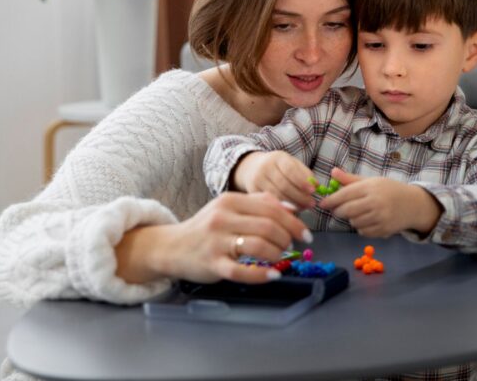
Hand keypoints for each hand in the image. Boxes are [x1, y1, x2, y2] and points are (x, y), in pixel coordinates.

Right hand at [115, 192, 312, 284]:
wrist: (172, 246)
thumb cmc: (206, 227)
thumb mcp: (229, 207)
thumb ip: (259, 204)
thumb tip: (292, 209)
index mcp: (231, 200)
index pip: (271, 208)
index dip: (294, 222)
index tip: (305, 234)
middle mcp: (223, 218)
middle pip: (268, 226)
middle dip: (287, 238)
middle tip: (292, 247)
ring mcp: (216, 241)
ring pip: (258, 245)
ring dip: (277, 254)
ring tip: (281, 258)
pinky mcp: (212, 263)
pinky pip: (241, 271)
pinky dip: (261, 274)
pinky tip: (273, 275)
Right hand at [233, 151, 315, 209]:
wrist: (252, 167)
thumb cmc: (278, 167)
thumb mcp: (291, 163)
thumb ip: (305, 173)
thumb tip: (316, 186)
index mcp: (277, 157)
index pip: (290, 169)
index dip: (302, 181)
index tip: (313, 191)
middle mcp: (265, 168)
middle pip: (283, 185)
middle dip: (300, 196)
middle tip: (312, 204)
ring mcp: (257, 180)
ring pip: (276, 196)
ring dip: (293, 204)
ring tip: (304, 207)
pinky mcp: (252, 191)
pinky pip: (270, 202)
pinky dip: (283, 207)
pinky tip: (292, 209)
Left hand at [319, 167, 442, 237]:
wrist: (413, 204)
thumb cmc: (389, 190)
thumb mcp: (371, 181)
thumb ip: (351, 179)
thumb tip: (332, 172)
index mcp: (370, 187)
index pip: (344, 195)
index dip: (330, 200)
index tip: (322, 204)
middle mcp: (375, 203)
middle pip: (346, 211)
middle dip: (338, 211)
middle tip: (337, 210)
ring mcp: (380, 218)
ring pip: (353, 222)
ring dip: (351, 219)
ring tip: (359, 212)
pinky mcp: (383, 230)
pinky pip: (362, 232)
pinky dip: (361, 227)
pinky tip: (368, 220)